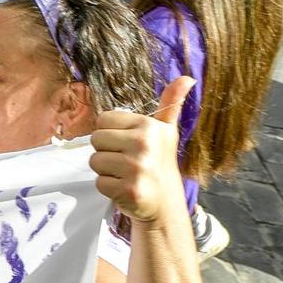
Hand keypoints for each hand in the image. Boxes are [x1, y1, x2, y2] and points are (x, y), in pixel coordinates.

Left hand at [89, 77, 191, 222]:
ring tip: (126, 175)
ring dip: (106, 170)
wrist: (165, 204)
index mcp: (150, 126)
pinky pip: (99, 182)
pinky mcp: (128, 190)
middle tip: (127, 161)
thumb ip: (171, 103)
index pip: (103, 120)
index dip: (111, 133)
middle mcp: (144, 144)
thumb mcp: (166, 131)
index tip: (128, 144)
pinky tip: (125, 188)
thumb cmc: (160, 164)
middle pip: (96, 139)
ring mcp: (136, 168)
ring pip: (95, 161)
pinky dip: (108, 188)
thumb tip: (187, 78)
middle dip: (107, 151)